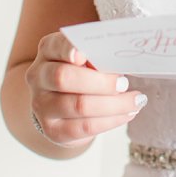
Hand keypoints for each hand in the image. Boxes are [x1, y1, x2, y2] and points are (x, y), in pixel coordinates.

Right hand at [26, 31, 146, 147]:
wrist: (65, 109)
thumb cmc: (85, 74)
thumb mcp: (91, 59)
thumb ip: (100, 56)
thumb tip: (118, 65)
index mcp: (49, 51)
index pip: (56, 46)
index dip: (68, 49)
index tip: (83, 55)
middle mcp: (39, 77)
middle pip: (64, 78)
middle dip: (100, 82)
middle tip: (124, 83)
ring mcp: (42, 105)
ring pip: (79, 105)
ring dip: (114, 104)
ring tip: (136, 100)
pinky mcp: (53, 130)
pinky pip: (85, 126)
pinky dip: (112, 120)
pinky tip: (127, 114)